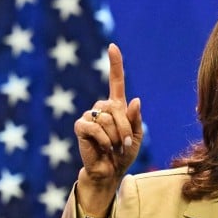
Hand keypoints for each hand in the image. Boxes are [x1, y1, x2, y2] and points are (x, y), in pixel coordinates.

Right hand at [74, 43, 142, 215]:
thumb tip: (136, 100)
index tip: (113, 46)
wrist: (109, 171)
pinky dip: (104, 140)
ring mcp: (89, 116)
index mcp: (117, 107)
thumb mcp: (136, 137)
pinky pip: (95, 128)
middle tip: (125, 145)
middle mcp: (102, 108)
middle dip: (125, 129)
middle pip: (116, 109)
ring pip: (107, 120)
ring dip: (115, 137)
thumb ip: (136, 120)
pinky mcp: (81, 127)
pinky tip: (103, 148)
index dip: (115, 64)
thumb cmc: (123, 154)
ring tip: (113, 147)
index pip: (116, 81)